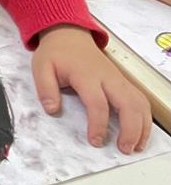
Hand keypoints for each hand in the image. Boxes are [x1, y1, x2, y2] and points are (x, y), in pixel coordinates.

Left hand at [33, 24, 150, 153]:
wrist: (69, 35)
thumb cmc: (55, 54)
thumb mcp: (41, 67)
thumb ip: (45, 89)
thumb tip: (52, 110)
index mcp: (86, 75)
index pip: (98, 103)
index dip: (98, 125)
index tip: (96, 141)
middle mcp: (107, 77)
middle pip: (128, 103)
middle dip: (130, 129)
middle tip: (124, 149)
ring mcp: (118, 79)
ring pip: (139, 102)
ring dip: (142, 126)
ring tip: (135, 147)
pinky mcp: (123, 82)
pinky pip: (140, 99)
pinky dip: (144, 118)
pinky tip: (140, 133)